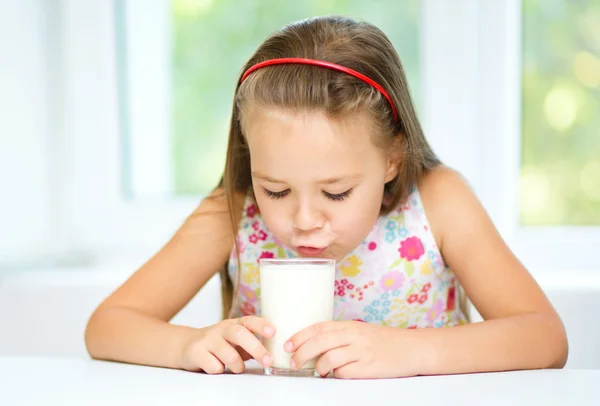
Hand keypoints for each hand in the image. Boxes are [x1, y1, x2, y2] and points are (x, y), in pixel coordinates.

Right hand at [178, 316, 274, 373]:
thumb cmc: (218, 344)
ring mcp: (208, 339)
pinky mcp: (196, 352)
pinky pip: (214, 366)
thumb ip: (252, 344)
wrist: (186, 344)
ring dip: (237, 365)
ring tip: (237, 368)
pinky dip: (219, 370)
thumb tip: (273, 353)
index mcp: (234, 324)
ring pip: (229, 354)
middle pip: (240, 334)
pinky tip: (215, 366)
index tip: (273, 332)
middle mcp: (221, 329)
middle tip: (268, 361)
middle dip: (256, 348)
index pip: (249, 321)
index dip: (261, 325)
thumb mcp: (235, 340)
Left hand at [285, 321, 418, 378]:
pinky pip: (344, 373)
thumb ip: (339, 336)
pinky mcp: (368, 368)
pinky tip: (337, 375)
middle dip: (301, 353)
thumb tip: (313, 347)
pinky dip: (336, 375)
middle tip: (293, 363)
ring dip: (317, 367)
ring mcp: (361, 352)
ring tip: (317, 372)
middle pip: (319, 342)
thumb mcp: (360, 332)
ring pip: (328, 359)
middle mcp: (353, 336)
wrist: (412, 348)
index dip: (300, 336)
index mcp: (349, 325)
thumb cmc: (384, 341)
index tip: (287, 344)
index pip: (318, 327)